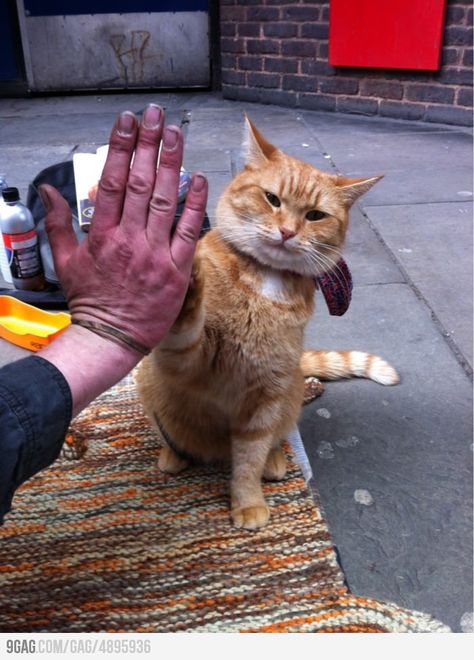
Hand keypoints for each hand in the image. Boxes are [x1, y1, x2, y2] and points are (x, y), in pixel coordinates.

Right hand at [39, 104, 207, 351]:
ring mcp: (155, 254)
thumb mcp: (66, 261)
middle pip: (139, 183)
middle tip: (156, 117)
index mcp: (102, 235)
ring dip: (171, 164)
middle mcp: (129, 239)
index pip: (112, 182)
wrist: (111, 337)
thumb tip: (48, 191)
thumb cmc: (91, 300)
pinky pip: (186, 231)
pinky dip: (193, 204)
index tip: (127, 123)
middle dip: (148, 145)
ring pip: (163, 200)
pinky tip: (198, 178)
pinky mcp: (176, 269)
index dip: (120, 148)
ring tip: (176, 135)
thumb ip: (58, 223)